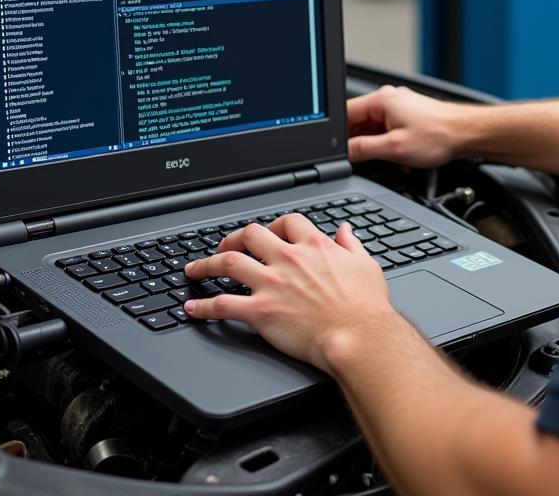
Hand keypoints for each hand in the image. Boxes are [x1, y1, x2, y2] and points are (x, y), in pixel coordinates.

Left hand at [182, 215, 393, 372]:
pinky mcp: (260, 312)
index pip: (287, 222)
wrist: (358, 336)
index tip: (269, 233)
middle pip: (251, 235)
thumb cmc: (366, 306)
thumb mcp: (366, 265)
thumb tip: (345, 230)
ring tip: (195, 269)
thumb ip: (351, 244)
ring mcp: (272, 284)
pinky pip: (223, 305)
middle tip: (225, 245)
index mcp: (314, 246)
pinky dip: (203, 307)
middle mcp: (288, 260)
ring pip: (228, 263)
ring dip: (207, 264)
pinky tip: (193, 309)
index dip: (274, 225)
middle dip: (233, 237)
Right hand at [347, 86, 465, 167]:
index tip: (337, 152)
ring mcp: (400, 106)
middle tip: (366, 160)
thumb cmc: (439, 135)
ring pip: (374, 128)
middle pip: (359, 121)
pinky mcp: (409, 115)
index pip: (345, 114)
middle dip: (361, 143)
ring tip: (391, 159)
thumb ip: (364, 149)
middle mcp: (389, 99)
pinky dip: (389, 144)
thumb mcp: (394, 148)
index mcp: (381, 100)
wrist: (468, 133)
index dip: (338, 135)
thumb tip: (344, 153)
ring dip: (377, 146)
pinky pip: (388, 129)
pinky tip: (400, 158)